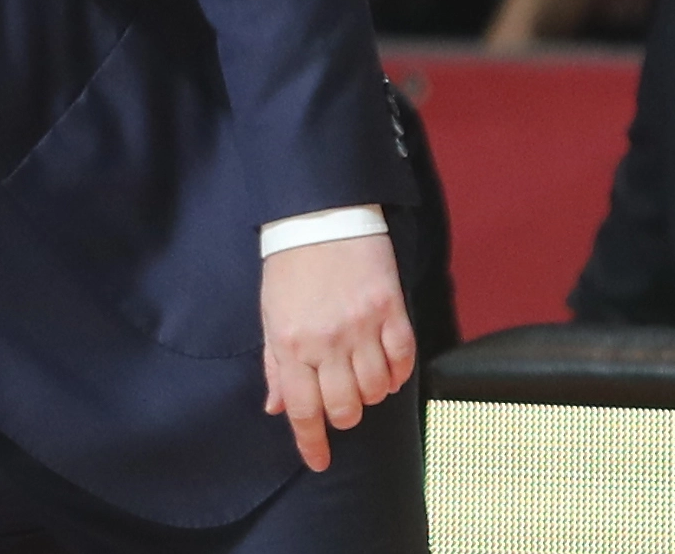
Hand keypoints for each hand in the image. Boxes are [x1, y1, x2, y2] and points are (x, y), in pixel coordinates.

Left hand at [260, 234, 414, 472]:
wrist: (319, 214)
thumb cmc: (290, 267)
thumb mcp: (270, 316)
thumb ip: (275, 365)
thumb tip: (277, 408)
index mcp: (290, 343)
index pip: (303, 410)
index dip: (312, 442)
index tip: (319, 461)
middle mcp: (326, 341)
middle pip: (344, 407)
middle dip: (344, 416)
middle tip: (342, 404)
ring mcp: (361, 326)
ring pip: (375, 390)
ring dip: (371, 395)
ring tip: (363, 379)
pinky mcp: (390, 309)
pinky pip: (403, 360)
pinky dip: (397, 374)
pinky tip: (387, 367)